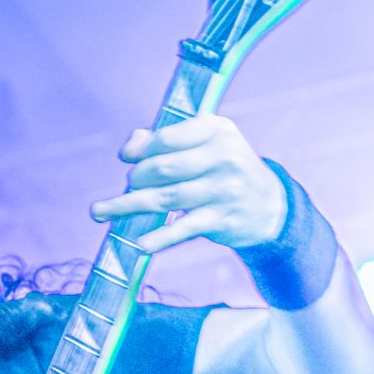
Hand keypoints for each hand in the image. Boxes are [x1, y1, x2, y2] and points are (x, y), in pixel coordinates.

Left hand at [89, 113, 288, 255]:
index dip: (141, 148)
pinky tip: (138, 244)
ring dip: (129, 205)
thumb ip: (169, 140)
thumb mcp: (209, 145)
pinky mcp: (222, 219)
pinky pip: (182, 229)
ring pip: (165, 198)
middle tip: (129, 186)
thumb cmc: (228, 170)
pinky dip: (159, 238)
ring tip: (102, 211)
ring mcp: (224, 190)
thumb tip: (131, 146)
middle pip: (163, 168)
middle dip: (137, 178)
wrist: (270, 206)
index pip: (168, 137)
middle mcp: (223, 157)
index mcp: (217, 130)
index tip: (126, 158)